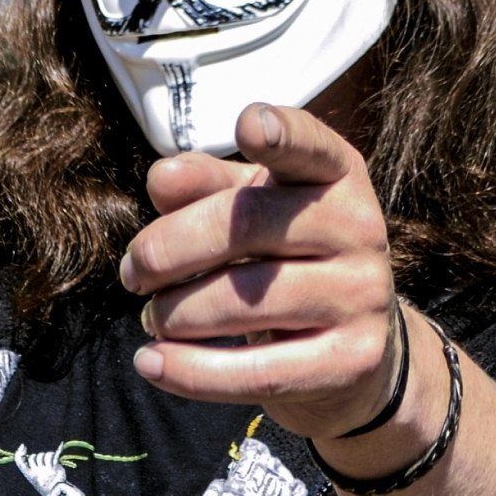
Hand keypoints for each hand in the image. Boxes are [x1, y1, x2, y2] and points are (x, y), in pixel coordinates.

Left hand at [120, 103, 402, 439]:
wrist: (355, 350)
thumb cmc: (285, 257)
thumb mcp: (250, 209)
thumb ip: (205, 186)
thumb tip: (161, 178)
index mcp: (336, 173)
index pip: (310, 145)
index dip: (281, 132)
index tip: (247, 124)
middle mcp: (361, 226)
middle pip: (247, 223)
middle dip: (168, 247)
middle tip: (131, 271)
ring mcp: (363, 295)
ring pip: (247, 300)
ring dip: (175, 313)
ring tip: (152, 316)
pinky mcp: (351, 361)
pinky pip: (257, 370)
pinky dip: (190, 371)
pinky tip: (151, 363)